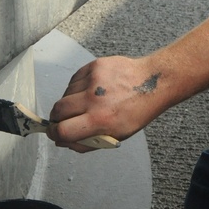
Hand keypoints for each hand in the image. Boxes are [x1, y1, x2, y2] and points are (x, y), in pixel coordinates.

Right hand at [48, 55, 164, 151]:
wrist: (153, 82)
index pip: (62, 131)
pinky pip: (74, 81)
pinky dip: (77, 88)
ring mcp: (93, 80)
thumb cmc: (136, 111)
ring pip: (65, 94)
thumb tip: (62, 141)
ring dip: (70, 102)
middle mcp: (94, 99)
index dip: (54, 134)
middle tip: (65, 119)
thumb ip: (87, 142)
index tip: (55, 133)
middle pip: (57, 111)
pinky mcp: (94, 66)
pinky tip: (91, 90)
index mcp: (100, 120)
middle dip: (57, 118)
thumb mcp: (116, 135)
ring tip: (87, 103)